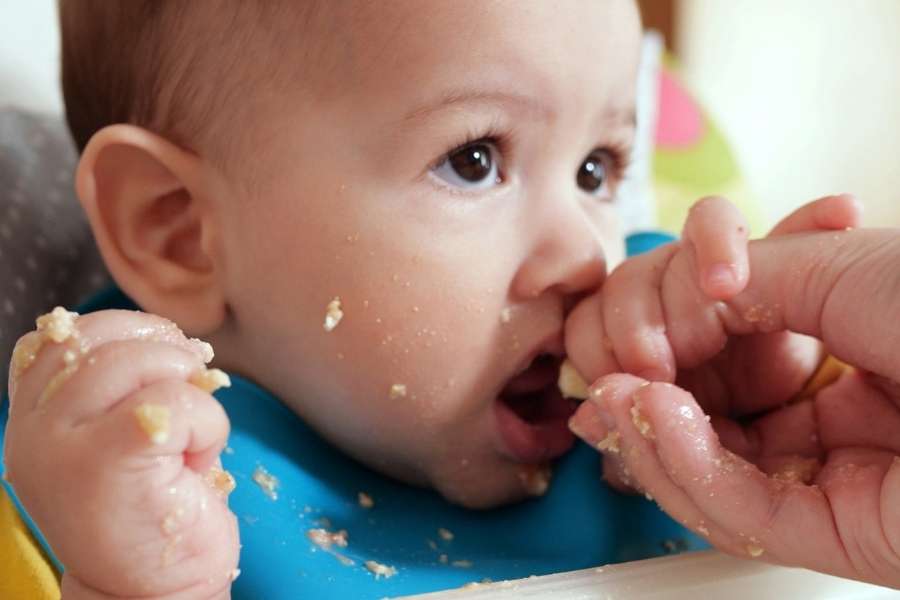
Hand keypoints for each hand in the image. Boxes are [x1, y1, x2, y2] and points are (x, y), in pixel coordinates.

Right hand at [3, 309, 239, 599]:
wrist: (150, 594)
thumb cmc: (152, 506)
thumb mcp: (121, 434)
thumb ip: (120, 385)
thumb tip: (169, 339)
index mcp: (33, 418)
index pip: (63, 334)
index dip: (125, 330)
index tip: (164, 357)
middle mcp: (33, 430)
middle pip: (100, 337)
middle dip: (163, 348)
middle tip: (191, 386)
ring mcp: (62, 446)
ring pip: (140, 361)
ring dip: (189, 389)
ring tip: (190, 438)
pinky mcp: (106, 461)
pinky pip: (174, 401)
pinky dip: (207, 421)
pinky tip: (198, 460)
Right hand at [569, 227, 899, 587]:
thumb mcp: (835, 262)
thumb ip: (737, 281)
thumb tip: (663, 307)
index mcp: (830, 340)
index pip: (717, 343)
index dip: (665, 325)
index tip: (653, 311)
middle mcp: (821, 405)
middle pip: (698, 404)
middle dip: (637, 382)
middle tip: (606, 363)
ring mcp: (821, 467)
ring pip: (700, 461)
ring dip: (642, 424)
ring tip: (613, 391)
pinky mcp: (826, 527)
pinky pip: (730, 502)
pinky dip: (676, 458)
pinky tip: (651, 413)